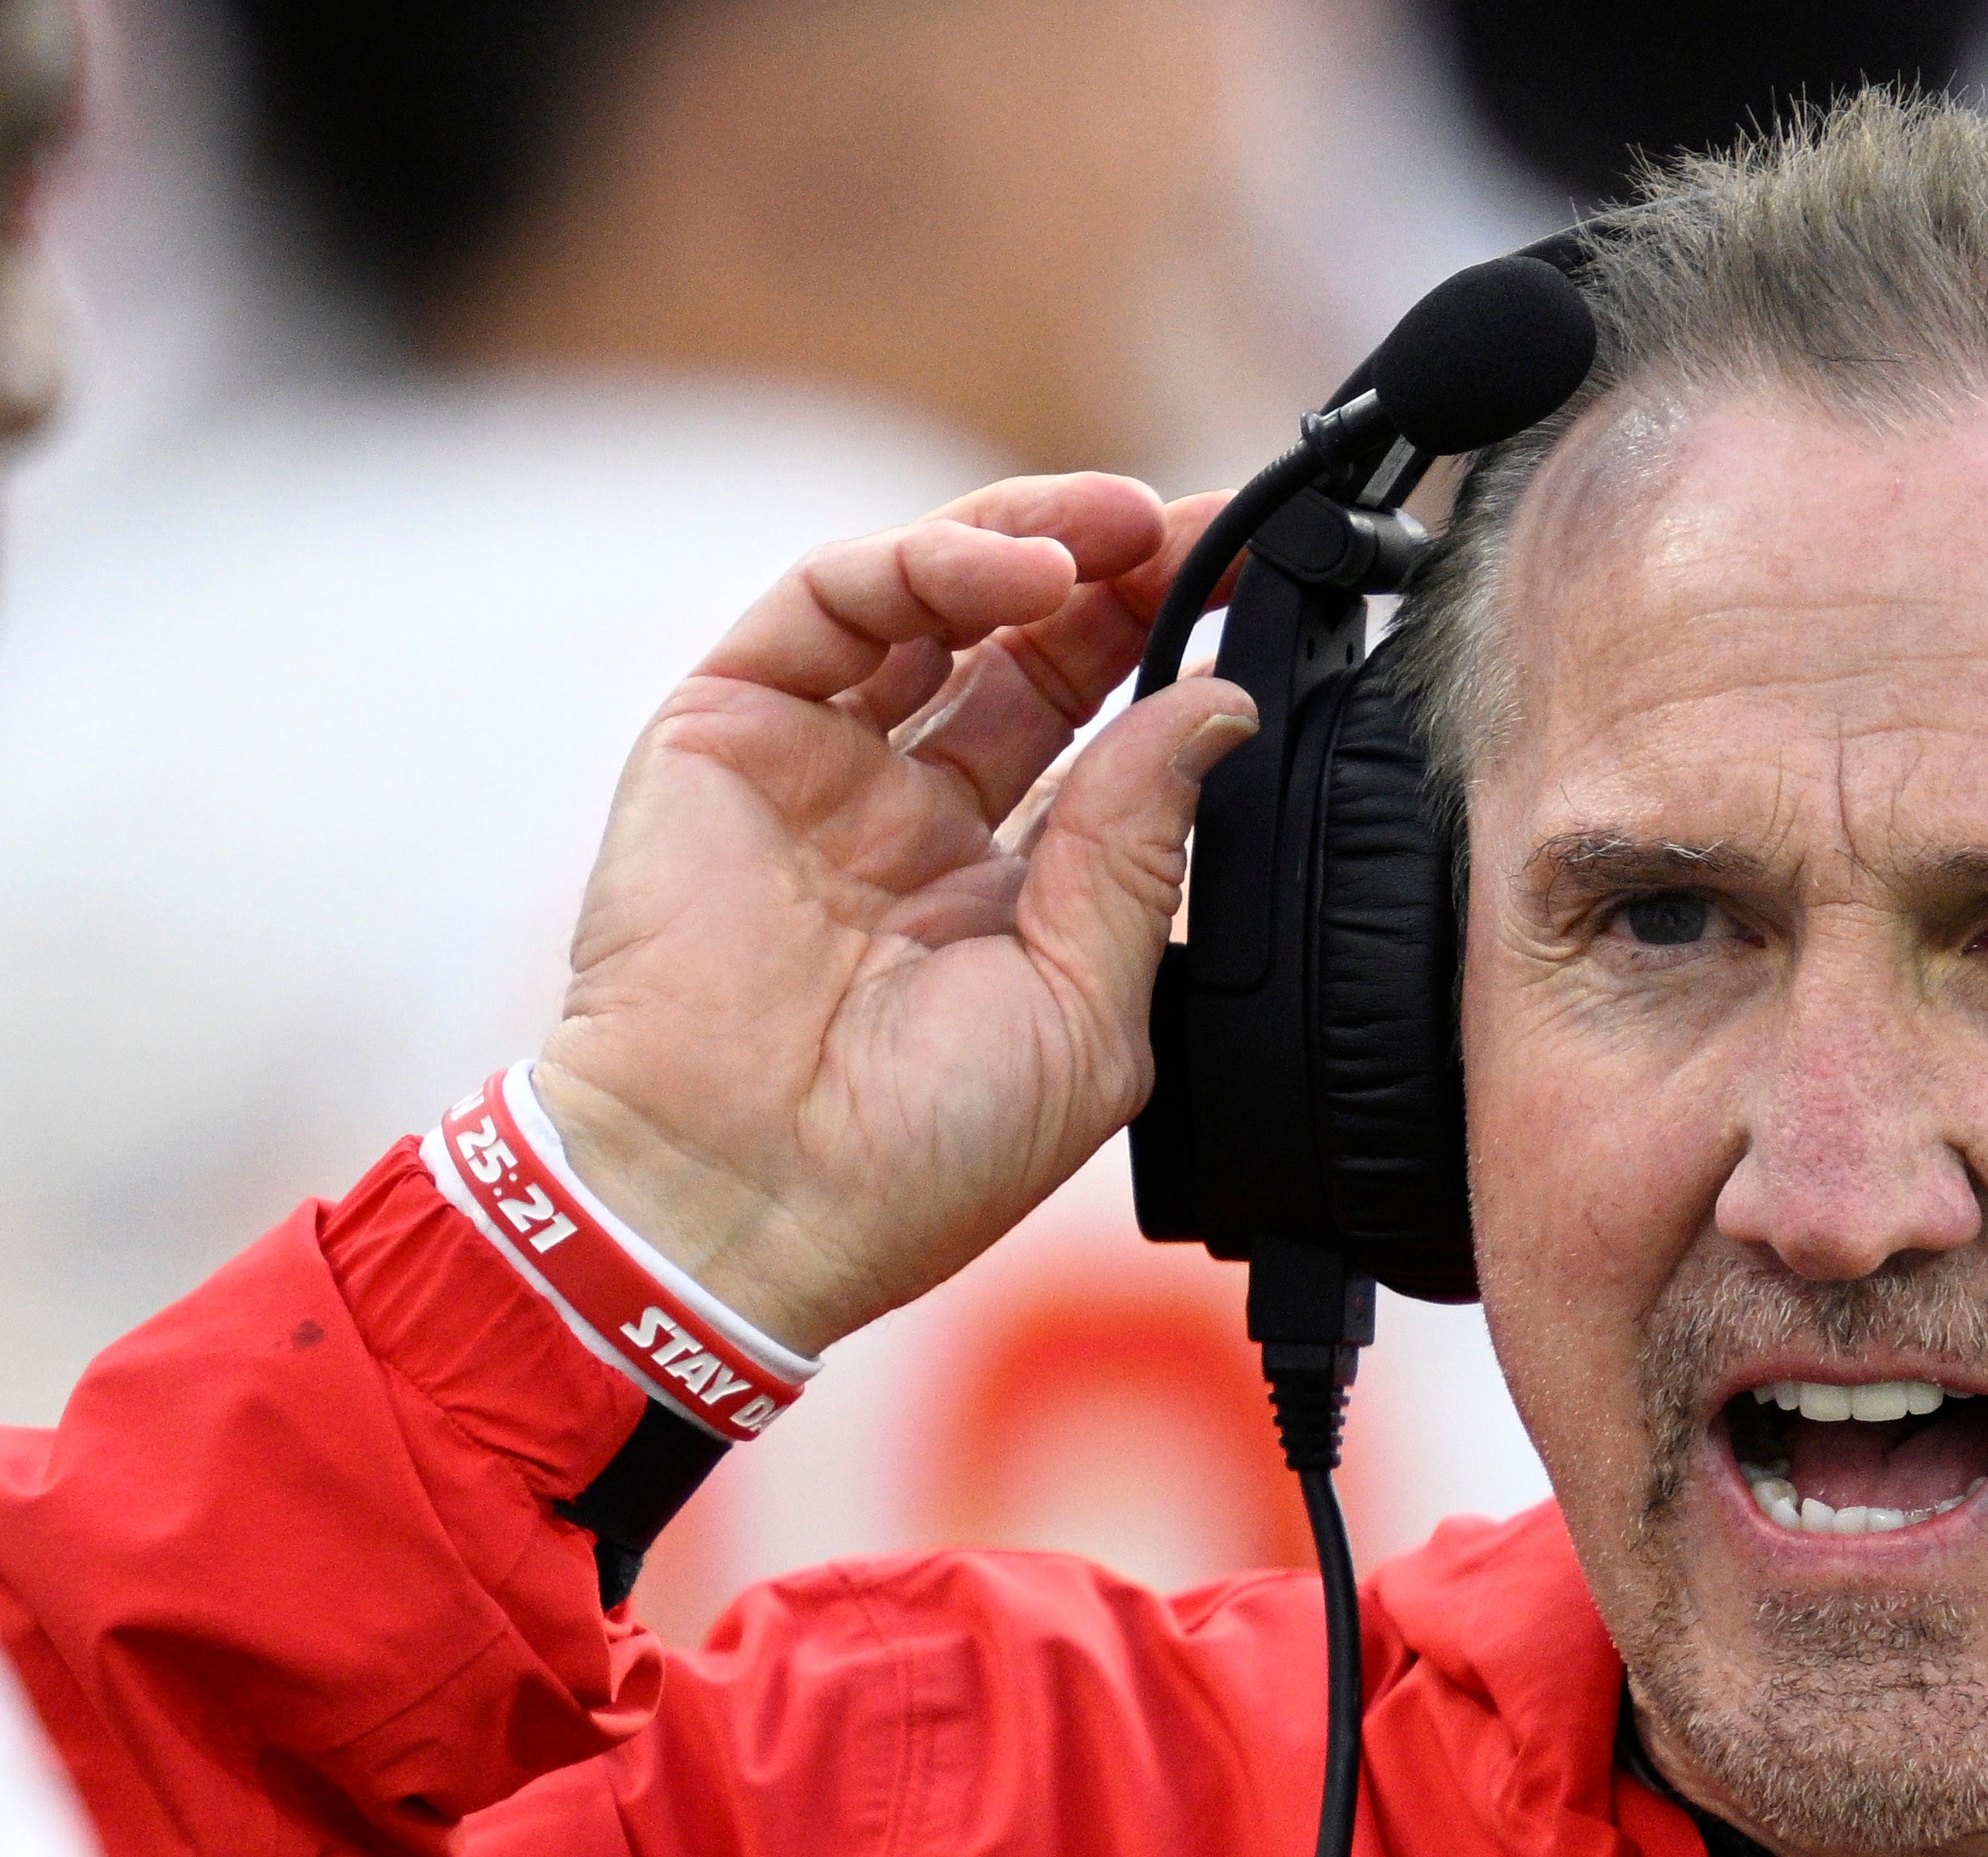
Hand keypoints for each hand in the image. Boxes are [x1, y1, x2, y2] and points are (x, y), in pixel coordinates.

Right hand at [533, 474, 1251, 1354]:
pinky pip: (832, 602)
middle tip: (1204, 532)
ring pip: (933, 599)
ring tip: (1124, 528)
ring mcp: (818, 766)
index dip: (1174, 653)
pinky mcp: (728, 727)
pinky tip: (1022, 575)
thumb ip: (1142, 851)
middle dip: (1122, 577)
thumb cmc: (909, 1159)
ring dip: (1036, 542)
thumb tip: (1217, 709)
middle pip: (1029, 651)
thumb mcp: (1086, 1013)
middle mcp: (908, 817)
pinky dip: (929, 563)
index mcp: (1000, 896)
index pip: (1101, 737)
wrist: (737, 1198)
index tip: (1259, 595)